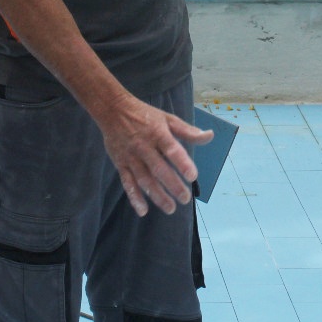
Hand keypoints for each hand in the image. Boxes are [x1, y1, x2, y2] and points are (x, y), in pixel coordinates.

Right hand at [99, 97, 212, 216]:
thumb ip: (188, 131)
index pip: (171, 149)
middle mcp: (144, 146)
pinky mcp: (120, 164)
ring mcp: (131, 157)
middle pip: (159, 169)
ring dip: (157, 195)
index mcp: (158, 133)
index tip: (192, 176)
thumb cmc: (145, 115)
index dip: (182, 163)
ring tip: (170, 208)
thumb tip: (209, 136)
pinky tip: (143, 211)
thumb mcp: (168, 118)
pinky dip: (134, 197)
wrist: (113, 110)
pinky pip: (127, 183)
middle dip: (172, 185)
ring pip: (144, 179)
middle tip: (185, 199)